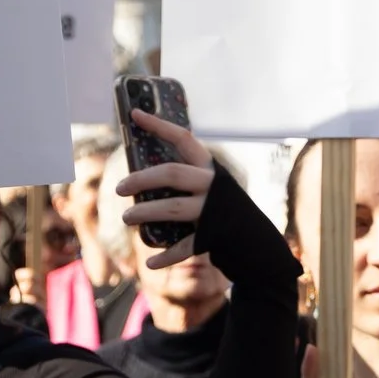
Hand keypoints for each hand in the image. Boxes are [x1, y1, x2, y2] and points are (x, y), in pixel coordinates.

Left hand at [115, 106, 214, 266]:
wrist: (260, 245)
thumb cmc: (223, 211)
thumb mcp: (209, 188)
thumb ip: (184, 181)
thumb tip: (139, 178)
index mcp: (210, 168)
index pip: (183, 138)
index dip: (159, 125)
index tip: (135, 114)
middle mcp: (214, 185)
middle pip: (172, 173)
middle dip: (141, 179)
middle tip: (119, 188)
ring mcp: (215, 211)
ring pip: (174, 208)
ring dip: (145, 213)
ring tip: (126, 218)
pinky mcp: (214, 237)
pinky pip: (185, 247)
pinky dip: (166, 257)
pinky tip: (149, 263)